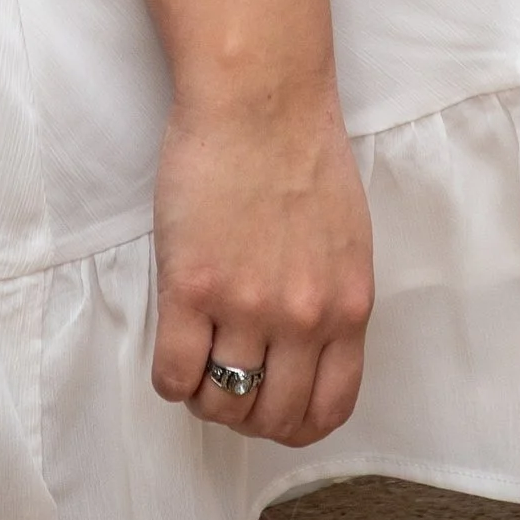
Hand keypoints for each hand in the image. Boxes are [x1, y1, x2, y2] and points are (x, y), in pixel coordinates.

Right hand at [153, 82, 372, 447]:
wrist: (259, 96)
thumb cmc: (300, 151)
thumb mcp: (346, 240)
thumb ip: (331, 299)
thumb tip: (306, 349)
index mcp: (348, 307)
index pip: (329, 409)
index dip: (293, 423)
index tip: (271, 406)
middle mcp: (303, 317)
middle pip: (272, 417)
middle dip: (246, 415)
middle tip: (226, 386)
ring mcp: (246, 305)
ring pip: (222, 402)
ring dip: (205, 397)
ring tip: (197, 364)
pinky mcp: (192, 286)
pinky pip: (175, 373)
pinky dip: (171, 379)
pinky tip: (172, 348)